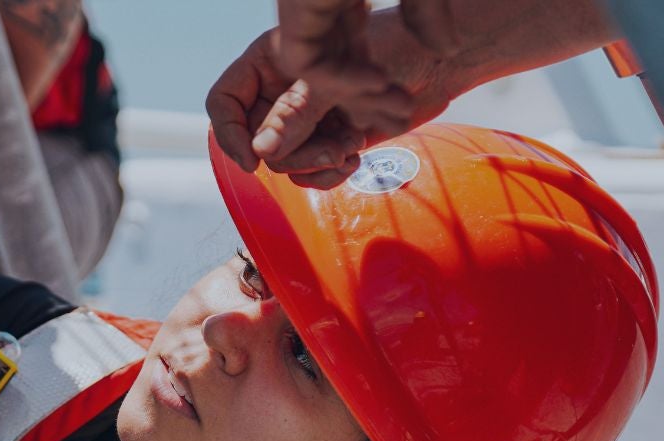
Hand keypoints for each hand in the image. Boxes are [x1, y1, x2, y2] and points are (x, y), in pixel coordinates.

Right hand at [208, 10, 459, 187]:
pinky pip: (313, 171)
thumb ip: (294, 114)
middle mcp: (281, 93)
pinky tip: (356, 156)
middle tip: (330, 153)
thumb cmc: (389, 45)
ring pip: (285, 162)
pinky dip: (332, 172)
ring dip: (316, 165)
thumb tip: (260, 154)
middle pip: (257, 142)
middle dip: (293, 154)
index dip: (230, 133)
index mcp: (269, 63)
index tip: (252, 161)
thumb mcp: (334, 77)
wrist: (438, 60)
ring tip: (349, 148)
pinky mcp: (331, 139)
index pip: (225, 103)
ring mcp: (306, 119)